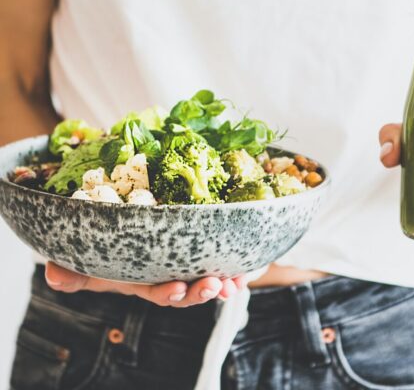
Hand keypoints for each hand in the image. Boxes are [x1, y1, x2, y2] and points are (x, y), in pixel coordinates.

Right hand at [45, 262, 245, 307]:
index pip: (157, 291)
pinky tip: (244, 268)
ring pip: (206, 279)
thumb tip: (52, 273)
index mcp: (146, 280)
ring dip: (222, 283)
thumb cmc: (115, 253)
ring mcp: (187, 265)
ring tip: (233, 282)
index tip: (177, 288)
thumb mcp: (96, 264)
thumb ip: (77, 272)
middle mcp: (169, 276)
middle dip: (200, 292)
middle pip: (187, 290)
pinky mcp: (202, 252)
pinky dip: (235, 267)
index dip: (168, 293)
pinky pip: (221, 262)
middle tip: (214, 286)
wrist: (135, 235)